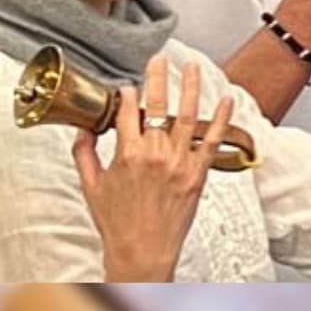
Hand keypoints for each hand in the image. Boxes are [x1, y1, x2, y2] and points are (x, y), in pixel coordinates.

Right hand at [71, 55, 235, 279]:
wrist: (143, 251)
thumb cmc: (117, 222)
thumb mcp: (91, 186)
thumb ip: (85, 154)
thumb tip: (83, 130)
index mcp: (127, 154)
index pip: (127, 111)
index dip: (127, 94)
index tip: (128, 85)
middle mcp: (156, 154)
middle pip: (159, 106)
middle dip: (159, 78)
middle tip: (161, 58)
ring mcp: (180, 162)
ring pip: (188, 116)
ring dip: (192, 88)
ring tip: (194, 68)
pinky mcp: (199, 173)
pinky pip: (213, 140)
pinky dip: (221, 119)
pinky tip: (227, 100)